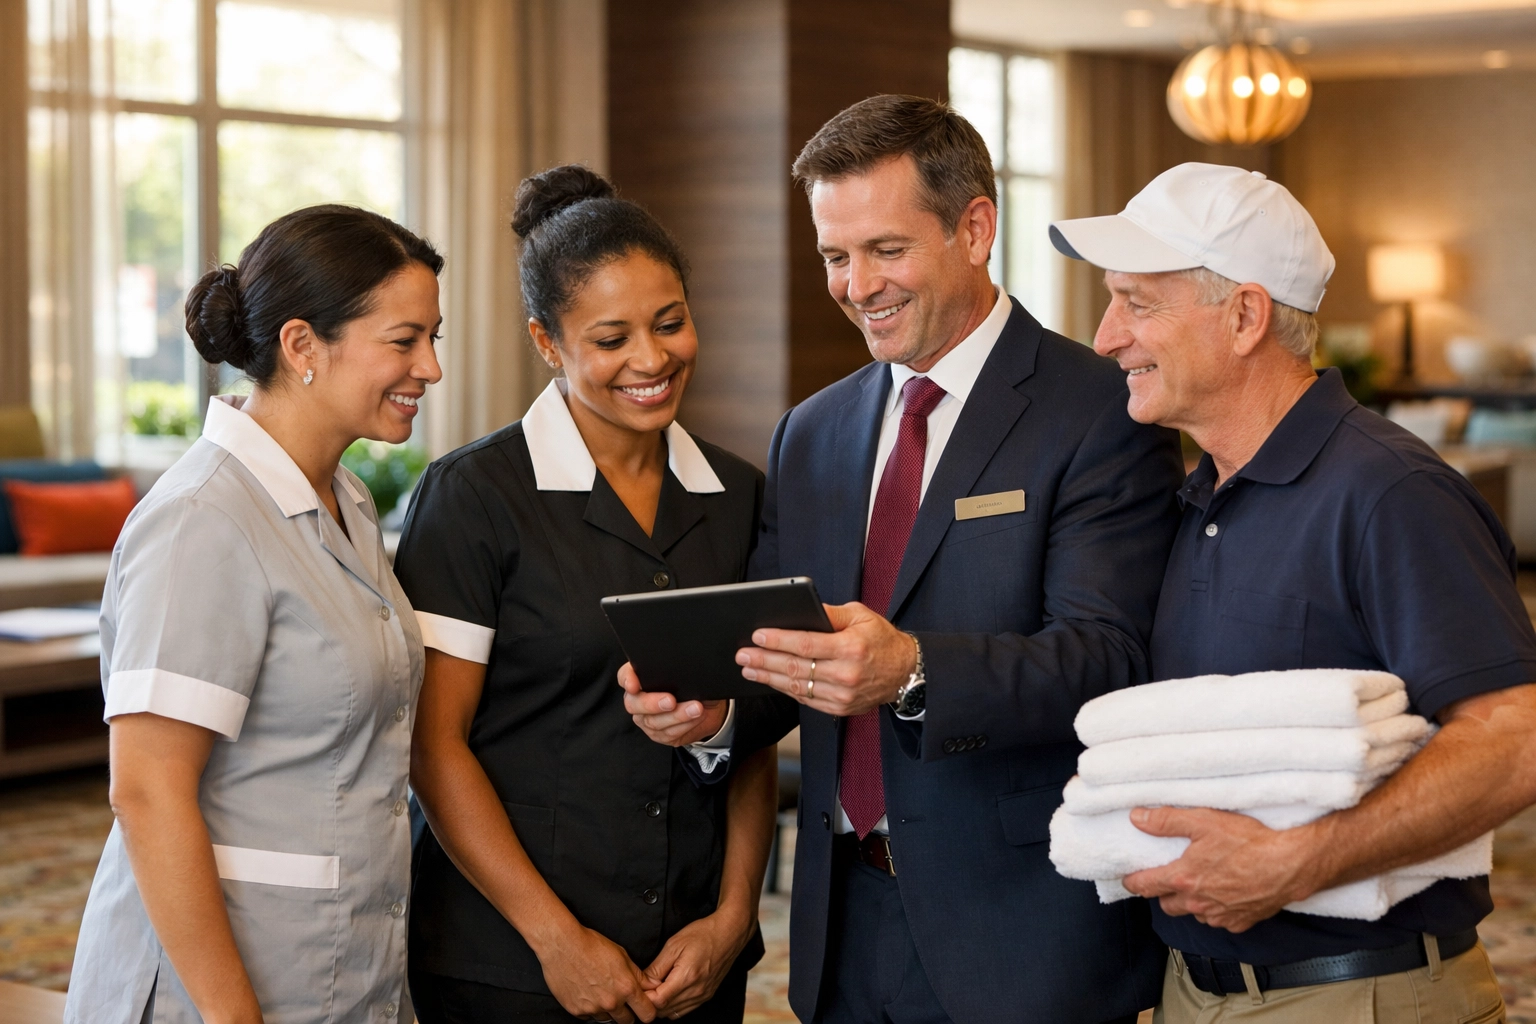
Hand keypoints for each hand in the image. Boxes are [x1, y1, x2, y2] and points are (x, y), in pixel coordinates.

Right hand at [536, 922, 657, 1022]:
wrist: (562, 946)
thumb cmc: (592, 946)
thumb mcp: (622, 955)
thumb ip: (639, 975)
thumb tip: (654, 985)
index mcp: (626, 988)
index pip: (647, 1014)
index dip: (647, 1011)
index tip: (643, 1006)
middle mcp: (611, 1002)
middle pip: (627, 1021)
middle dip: (627, 1013)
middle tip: (621, 1000)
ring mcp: (593, 1009)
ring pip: (607, 1019)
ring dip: (607, 1011)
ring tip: (600, 992)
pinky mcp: (576, 1011)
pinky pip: (588, 1017)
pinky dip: (590, 1009)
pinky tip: (587, 993)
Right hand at [618, 663, 728, 746]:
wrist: (709, 705)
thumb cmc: (694, 683)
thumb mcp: (688, 671)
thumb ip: (677, 669)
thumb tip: (682, 668)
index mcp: (641, 678)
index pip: (625, 675)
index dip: (626, 679)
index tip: (633, 685)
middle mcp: (639, 699)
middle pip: (633, 704)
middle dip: (652, 703)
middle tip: (671, 701)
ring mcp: (647, 719)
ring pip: (653, 722)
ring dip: (677, 716)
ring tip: (696, 709)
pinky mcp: (659, 734)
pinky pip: (668, 733)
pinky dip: (685, 725)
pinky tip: (697, 717)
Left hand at [643, 906, 752, 1018]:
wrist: (728, 933)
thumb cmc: (702, 934)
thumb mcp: (673, 945)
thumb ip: (657, 967)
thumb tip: (644, 983)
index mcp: (686, 977)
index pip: (658, 1001)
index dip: (645, 996)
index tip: (640, 986)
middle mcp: (696, 991)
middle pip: (664, 1010)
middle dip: (651, 1002)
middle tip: (645, 987)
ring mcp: (703, 996)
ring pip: (674, 1013)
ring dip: (662, 1005)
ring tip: (657, 987)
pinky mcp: (707, 995)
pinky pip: (685, 1009)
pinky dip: (674, 1005)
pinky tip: (670, 990)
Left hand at [736, 603, 914, 717]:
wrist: (905, 673)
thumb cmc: (882, 640)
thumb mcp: (861, 616)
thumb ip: (831, 613)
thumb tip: (801, 609)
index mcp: (851, 648)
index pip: (806, 644)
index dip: (778, 641)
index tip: (757, 636)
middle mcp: (846, 674)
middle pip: (796, 668)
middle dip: (764, 661)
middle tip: (742, 655)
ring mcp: (842, 696)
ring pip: (797, 687)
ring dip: (769, 678)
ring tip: (749, 669)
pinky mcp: (839, 708)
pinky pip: (806, 699)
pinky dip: (786, 690)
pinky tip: (771, 681)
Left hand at [1121, 806, 1325, 932]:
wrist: (1289, 864)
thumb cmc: (1249, 842)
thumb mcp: (1203, 821)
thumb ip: (1166, 820)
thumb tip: (1137, 818)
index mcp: (1183, 879)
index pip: (1145, 885)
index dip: (1133, 882)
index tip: (1128, 879)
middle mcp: (1198, 903)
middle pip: (1167, 905)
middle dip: (1163, 894)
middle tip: (1168, 878)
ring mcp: (1220, 916)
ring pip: (1193, 914)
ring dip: (1191, 903)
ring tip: (1200, 884)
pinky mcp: (1240, 922)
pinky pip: (1219, 921)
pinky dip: (1216, 911)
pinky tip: (1225, 894)